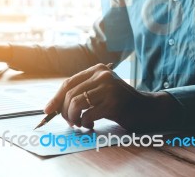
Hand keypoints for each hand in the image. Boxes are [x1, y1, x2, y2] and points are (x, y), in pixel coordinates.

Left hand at [44, 63, 181, 130]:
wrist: (147, 109)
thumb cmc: (118, 102)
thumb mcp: (100, 90)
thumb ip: (81, 92)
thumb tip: (53, 106)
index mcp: (96, 70)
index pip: (68, 83)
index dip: (56, 98)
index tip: (48, 110)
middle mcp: (102, 75)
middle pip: (70, 94)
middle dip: (64, 111)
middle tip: (69, 121)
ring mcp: (108, 88)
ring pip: (76, 104)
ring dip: (73, 118)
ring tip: (79, 123)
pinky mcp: (113, 103)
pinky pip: (87, 115)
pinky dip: (84, 123)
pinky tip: (91, 124)